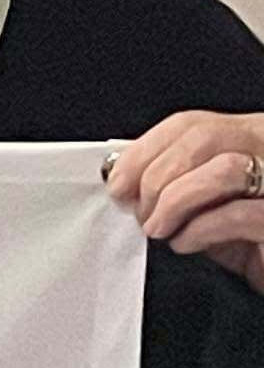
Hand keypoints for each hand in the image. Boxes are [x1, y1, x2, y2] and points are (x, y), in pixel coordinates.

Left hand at [109, 111, 263, 291]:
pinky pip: (236, 215)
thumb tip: (125, 180)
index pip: (191, 124)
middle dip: (156, 177)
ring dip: (175, 201)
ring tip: (158, 228)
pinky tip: (185, 243)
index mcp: (249, 135)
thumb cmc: (246, 240)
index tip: (118, 181)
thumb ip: (176, 181)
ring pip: (223, 169)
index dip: (145, 150)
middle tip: (139, 212)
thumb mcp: (205, 203)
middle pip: (204, 138)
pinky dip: (198, 230)